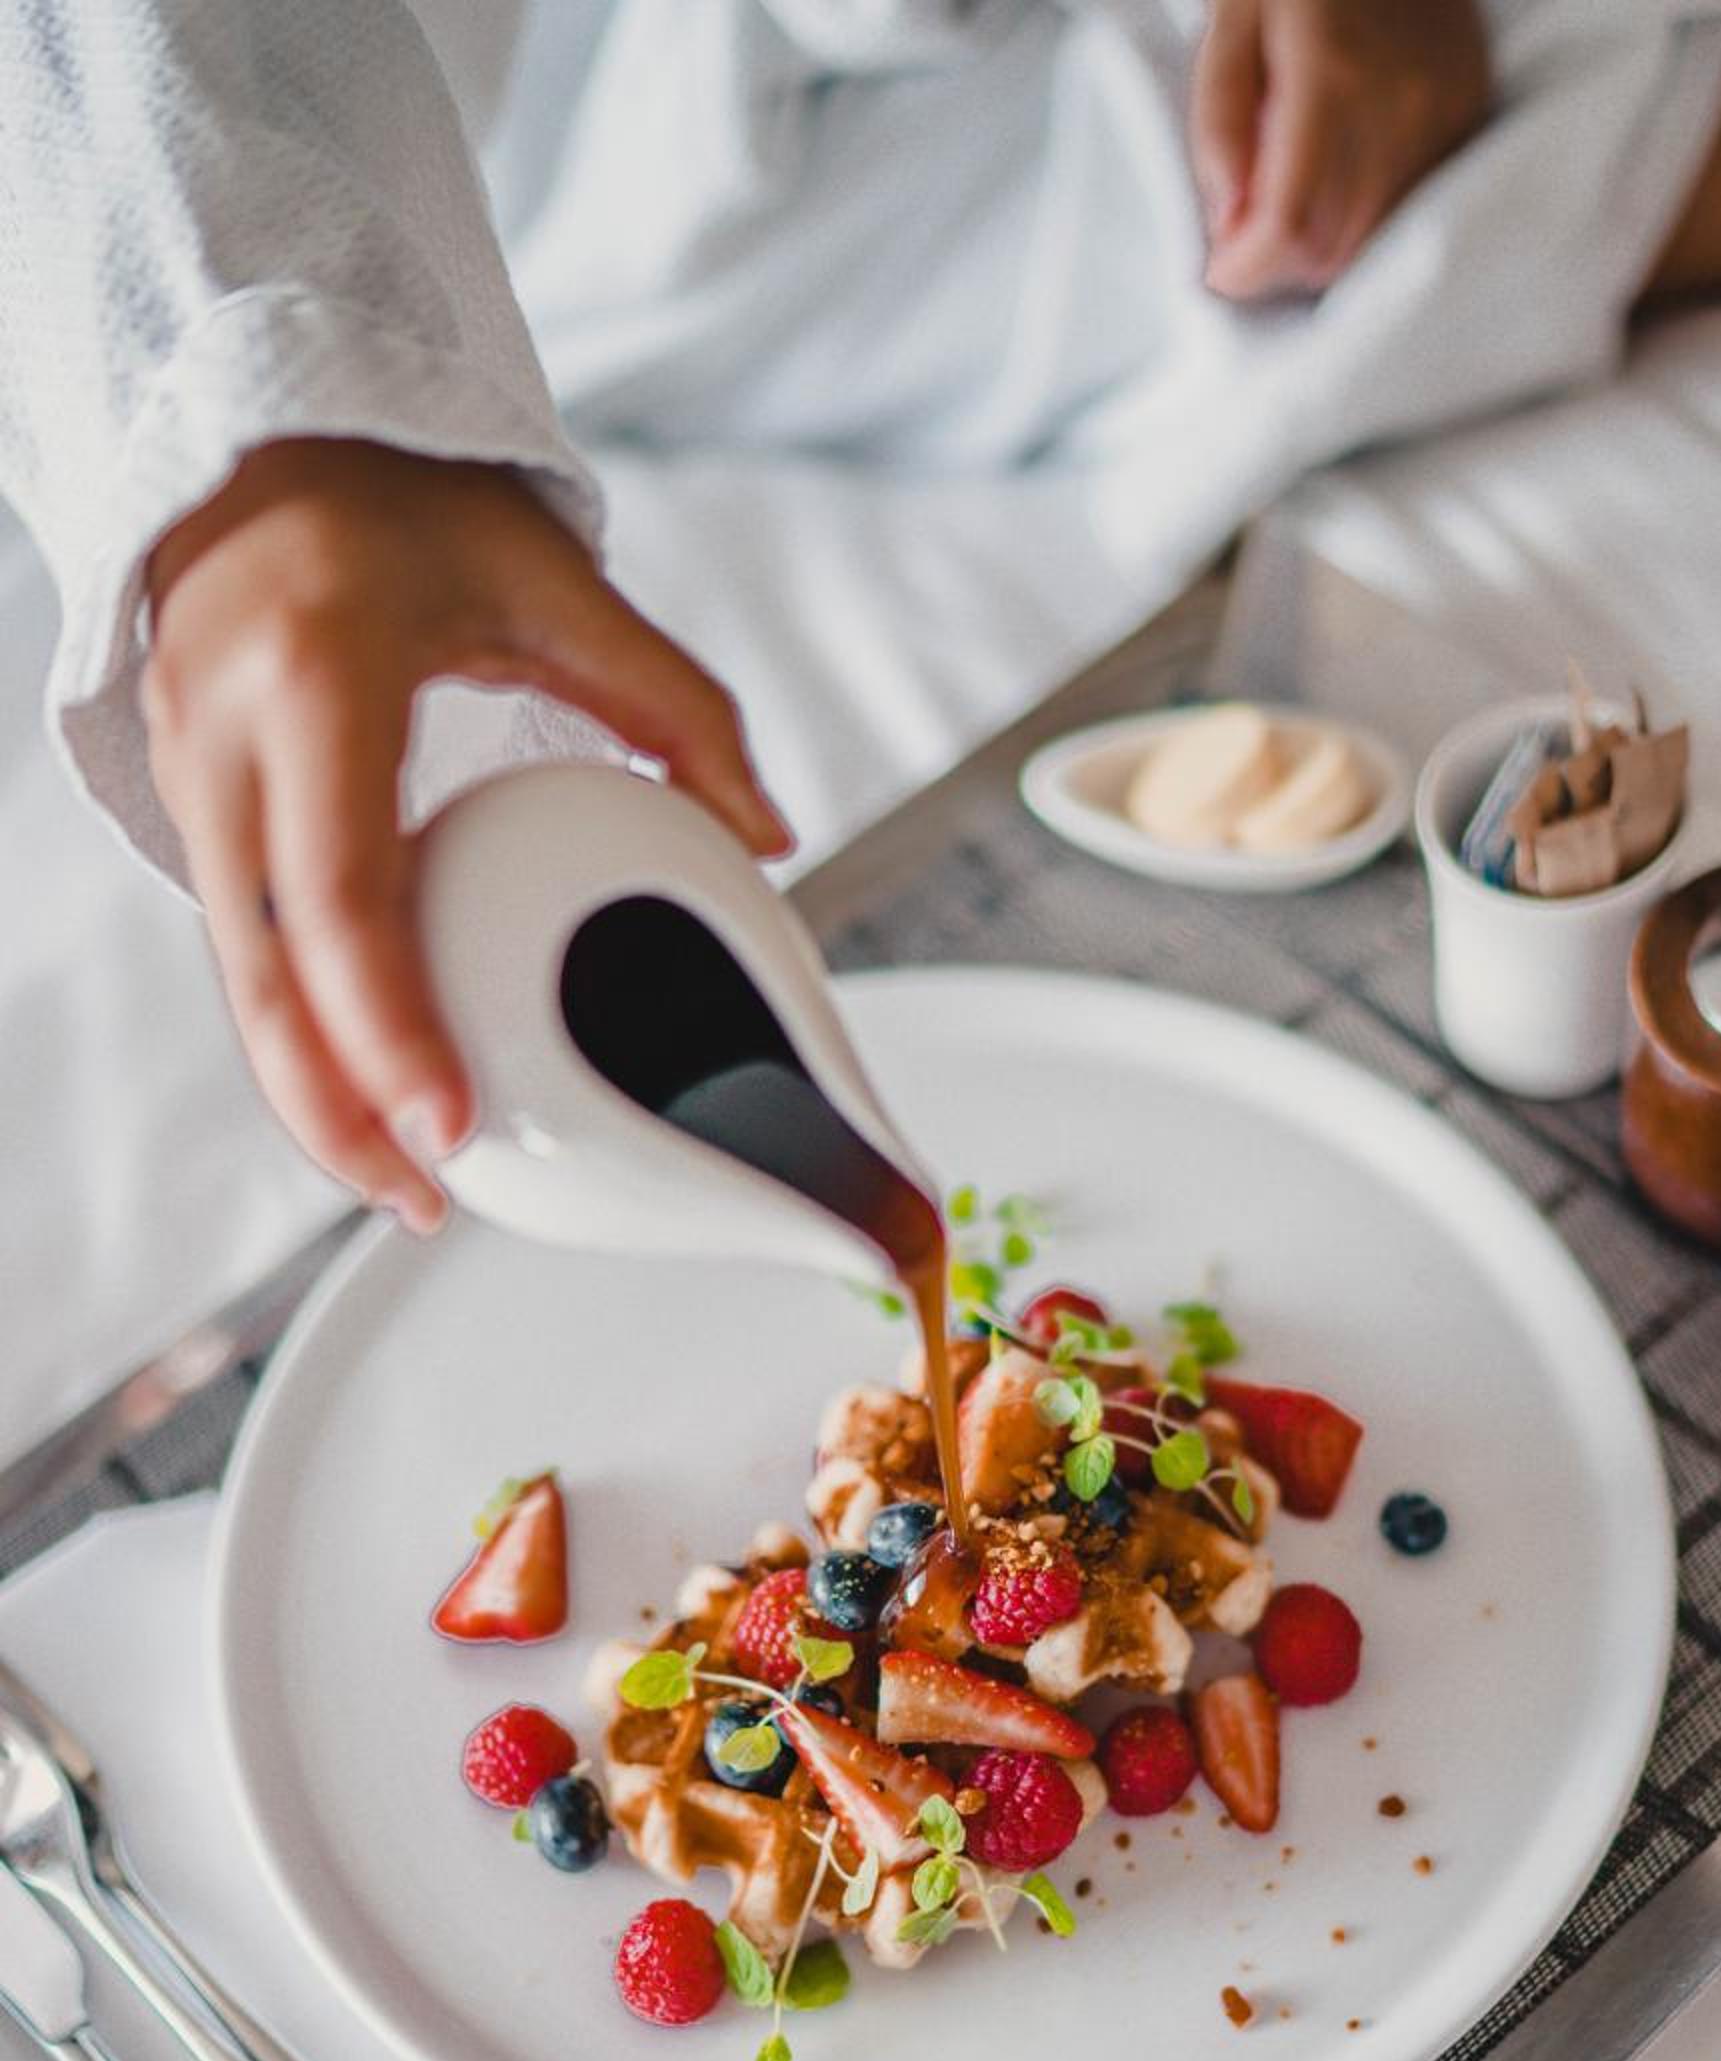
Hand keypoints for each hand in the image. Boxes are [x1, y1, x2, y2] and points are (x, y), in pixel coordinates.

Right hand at [143, 438, 790, 1229]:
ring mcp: (194, 782)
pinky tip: (380, 1103)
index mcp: (315, 678)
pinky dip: (306, 1040)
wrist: (258, 448)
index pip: (339, 894)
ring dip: (315, 1099)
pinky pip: (247, 954)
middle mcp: (227, 740)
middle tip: (428, 1200)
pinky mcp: (196, 814)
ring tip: (411, 1186)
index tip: (447, 1122)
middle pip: (265, 977)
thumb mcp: (553, 577)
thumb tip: (773, 835)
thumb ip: (674, 702)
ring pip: (241, 985)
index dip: (387, 1023)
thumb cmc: (410, 508)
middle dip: (337, 1110)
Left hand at [1191, 0, 1491, 302]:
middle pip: (1329, 249)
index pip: (1288, 223)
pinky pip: (1407, 207)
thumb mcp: (1231, 21)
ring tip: (1284, 209)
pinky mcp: (1465, 115)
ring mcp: (1441, 114)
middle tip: (1244, 238)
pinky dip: (1359, 219)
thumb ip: (1219, 124)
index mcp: (1329, 76)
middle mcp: (1396, 106)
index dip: (1245, 269)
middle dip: (1275, 266)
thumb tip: (1226, 224)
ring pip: (1369, 241)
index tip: (1218, 269)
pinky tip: (1334, 182)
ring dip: (1316, 251)